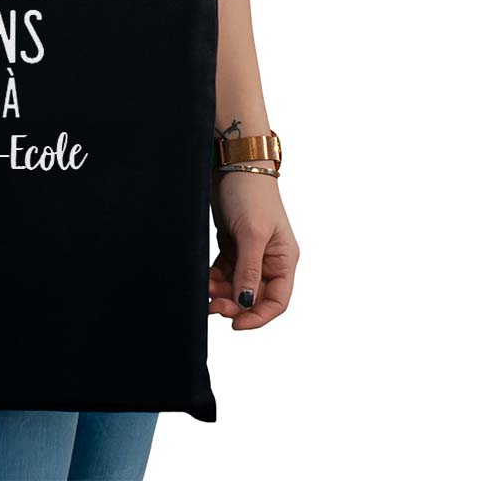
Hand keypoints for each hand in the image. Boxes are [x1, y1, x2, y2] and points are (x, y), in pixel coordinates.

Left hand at [209, 171, 298, 329]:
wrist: (233, 163)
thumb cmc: (250, 194)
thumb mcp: (252, 234)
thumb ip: (249, 270)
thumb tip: (246, 303)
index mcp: (284, 259)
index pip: (277, 301)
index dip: (258, 317)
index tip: (236, 325)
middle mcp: (269, 259)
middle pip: (253, 296)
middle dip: (234, 305)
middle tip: (212, 306)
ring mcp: (250, 252)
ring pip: (236, 286)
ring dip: (221, 293)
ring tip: (205, 290)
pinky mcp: (232, 244)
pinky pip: (224, 272)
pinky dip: (214, 279)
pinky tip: (204, 280)